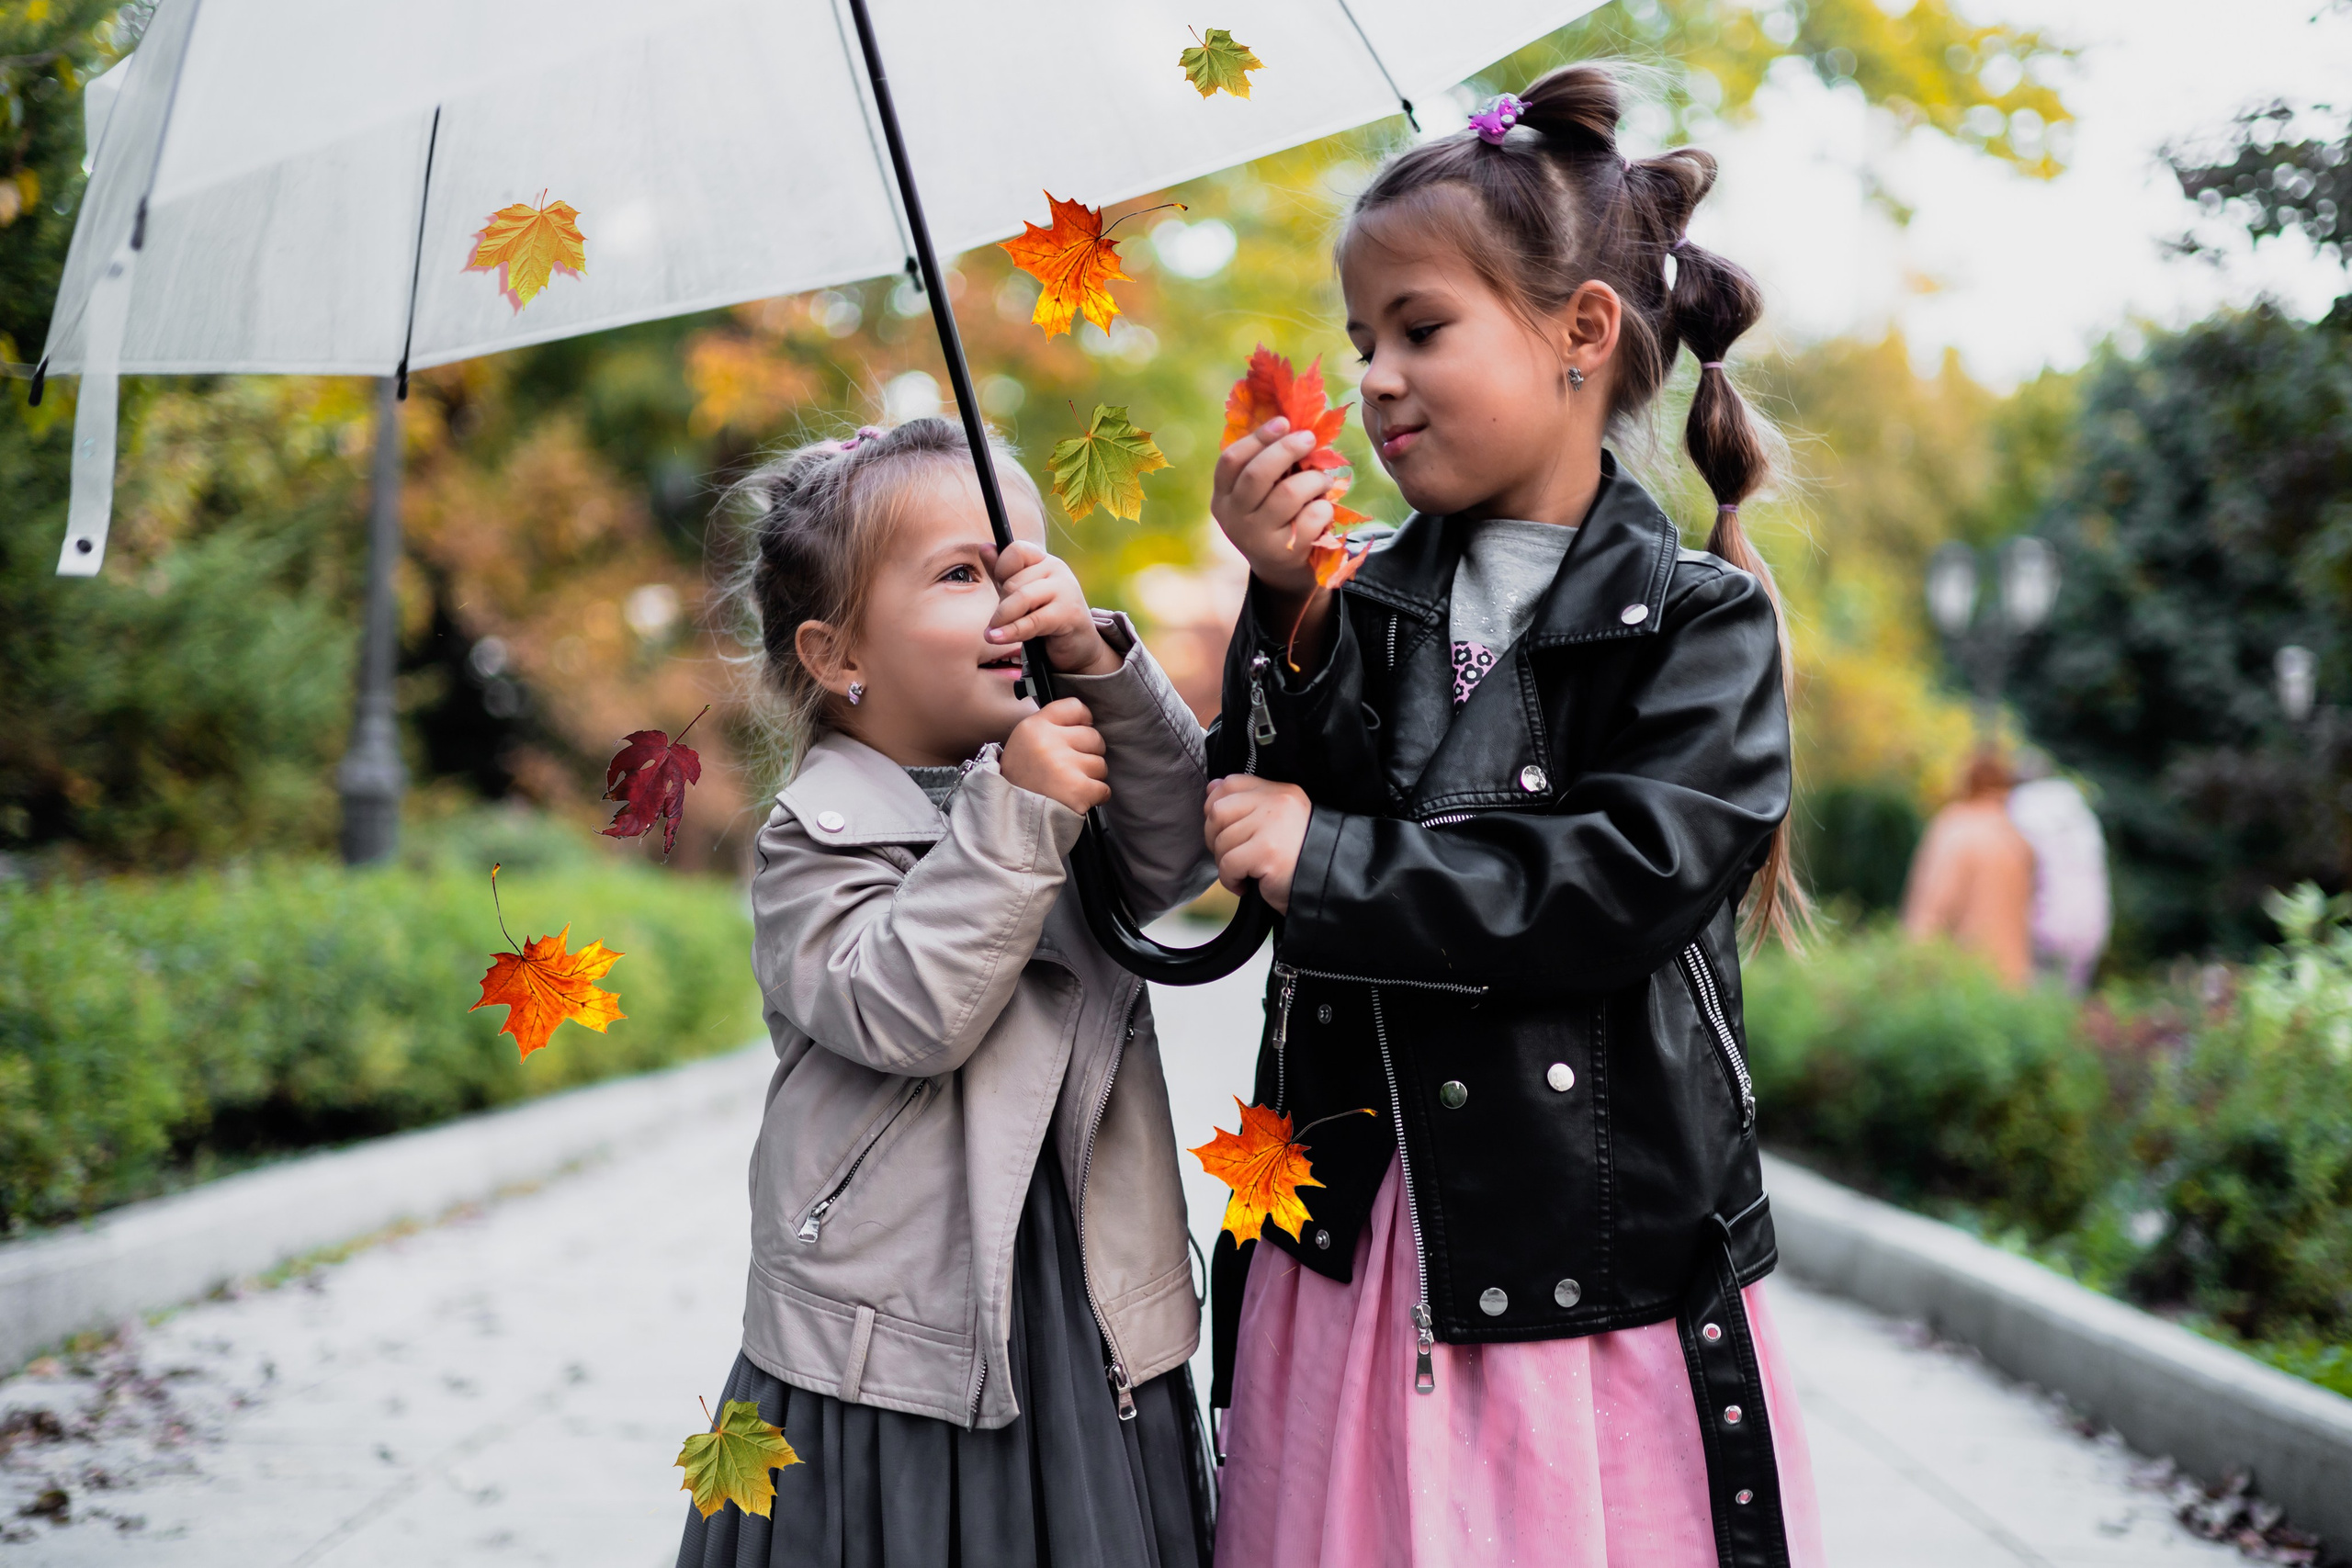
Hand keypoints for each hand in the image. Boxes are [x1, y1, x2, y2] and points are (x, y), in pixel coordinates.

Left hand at [985, 541, 1118, 676]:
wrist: (1077, 643)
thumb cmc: (1045, 616)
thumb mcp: (1019, 592)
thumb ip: (1002, 572)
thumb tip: (985, 548)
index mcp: (1043, 560)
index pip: (1016, 551)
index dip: (1001, 569)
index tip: (1001, 587)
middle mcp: (1057, 568)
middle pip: (1014, 581)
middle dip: (1002, 603)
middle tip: (1002, 620)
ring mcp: (1065, 589)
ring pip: (1022, 598)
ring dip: (1002, 619)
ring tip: (992, 634)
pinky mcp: (1069, 613)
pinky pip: (1033, 621)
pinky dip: (1012, 631)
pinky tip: (996, 638)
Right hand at [1002, 699, 1109, 814]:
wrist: (1011, 818)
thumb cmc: (1019, 781)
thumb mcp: (1023, 744)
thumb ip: (1050, 729)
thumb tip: (1084, 723)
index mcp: (1034, 727)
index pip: (1075, 707)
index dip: (1083, 721)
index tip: (1080, 735)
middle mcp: (1049, 742)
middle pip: (1093, 737)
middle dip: (1088, 754)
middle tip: (1070, 769)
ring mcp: (1064, 765)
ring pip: (1100, 764)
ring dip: (1091, 778)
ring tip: (1069, 786)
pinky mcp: (1078, 790)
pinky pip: (1104, 788)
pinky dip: (1095, 797)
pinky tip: (1077, 799)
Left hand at [1205, 775, 1311, 913]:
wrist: (1326, 884)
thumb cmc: (1296, 857)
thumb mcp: (1275, 821)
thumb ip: (1247, 802)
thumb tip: (1212, 787)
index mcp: (1280, 792)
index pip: (1232, 784)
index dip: (1215, 805)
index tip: (1222, 828)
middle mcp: (1276, 803)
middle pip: (1219, 811)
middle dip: (1214, 837)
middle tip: (1230, 855)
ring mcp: (1272, 826)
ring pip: (1222, 841)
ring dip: (1225, 863)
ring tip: (1243, 872)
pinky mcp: (1267, 852)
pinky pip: (1228, 864)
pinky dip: (1230, 880)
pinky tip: (1244, 885)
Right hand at [1211, 418, 1339, 597]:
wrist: (1282, 571)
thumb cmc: (1274, 518)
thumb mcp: (1259, 495)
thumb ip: (1267, 466)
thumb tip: (1294, 426)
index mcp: (1222, 498)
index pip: (1231, 461)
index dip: (1258, 437)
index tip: (1283, 422)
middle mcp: (1234, 519)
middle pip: (1257, 474)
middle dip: (1287, 449)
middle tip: (1309, 438)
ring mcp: (1257, 539)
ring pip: (1289, 494)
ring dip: (1314, 479)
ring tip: (1323, 481)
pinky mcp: (1285, 553)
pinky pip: (1311, 517)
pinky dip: (1324, 507)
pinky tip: (1323, 509)